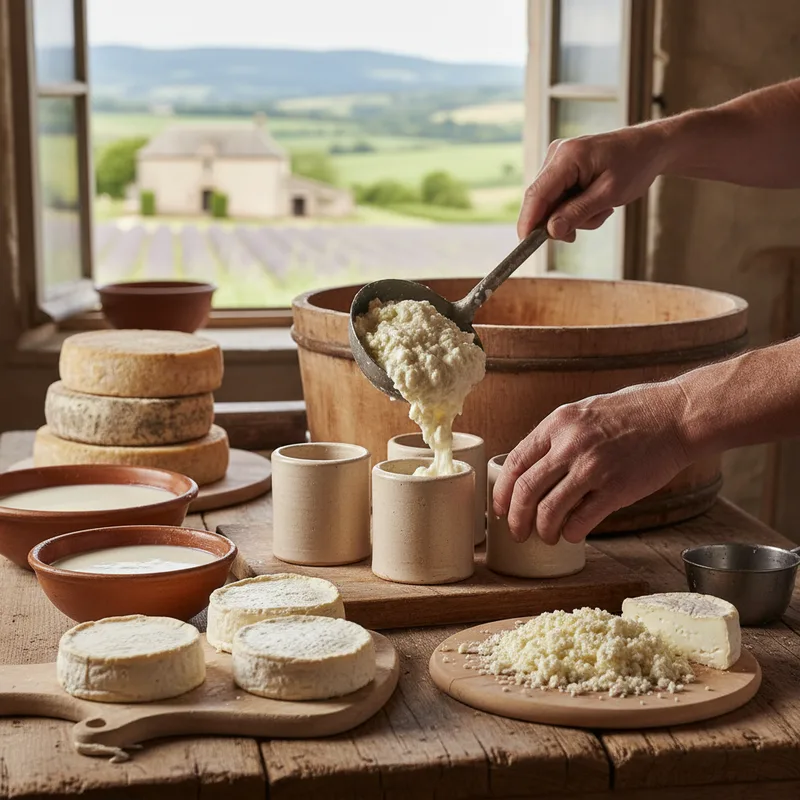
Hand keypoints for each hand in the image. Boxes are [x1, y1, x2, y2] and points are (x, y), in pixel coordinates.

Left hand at [492, 381, 691, 543]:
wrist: (674, 416)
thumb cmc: (630, 413)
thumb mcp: (582, 413)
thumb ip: (556, 437)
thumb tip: (532, 468)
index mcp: (557, 424)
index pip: (514, 463)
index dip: (503, 492)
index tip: (500, 508)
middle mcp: (569, 446)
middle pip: (526, 490)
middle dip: (516, 518)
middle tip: (517, 531)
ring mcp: (592, 468)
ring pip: (550, 510)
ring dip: (543, 530)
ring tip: (547, 536)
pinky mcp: (616, 490)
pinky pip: (582, 520)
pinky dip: (572, 533)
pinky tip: (572, 534)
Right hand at [518, 123, 669, 240]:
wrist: (650, 148)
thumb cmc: (635, 165)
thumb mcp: (609, 194)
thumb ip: (578, 212)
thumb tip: (551, 231)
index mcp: (568, 156)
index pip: (537, 193)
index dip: (528, 221)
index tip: (525, 244)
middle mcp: (557, 154)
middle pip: (541, 201)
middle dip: (559, 221)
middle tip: (582, 229)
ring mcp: (558, 160)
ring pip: (551, 203)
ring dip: (572, 215)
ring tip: (601, 209)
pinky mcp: (563, 168)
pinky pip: (559, 198)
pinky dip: (575, 208)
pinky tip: (595, 203)